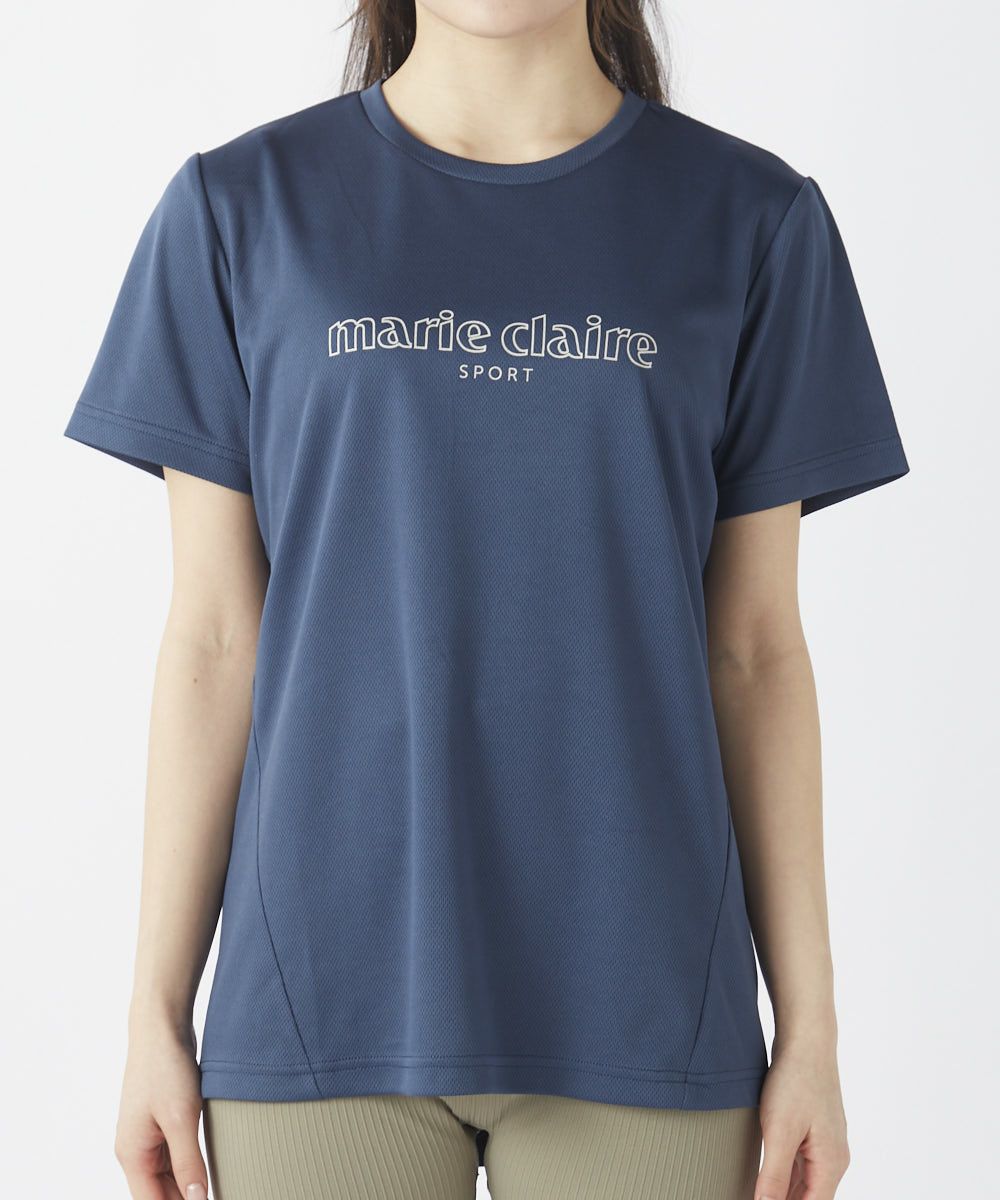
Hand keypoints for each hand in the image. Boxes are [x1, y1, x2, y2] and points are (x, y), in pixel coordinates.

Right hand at [115, 1013, 209, 1198]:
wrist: (162, 1025)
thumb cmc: (165, 1067)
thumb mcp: (181, 1118)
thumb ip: (188, 1162)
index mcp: (133, 1155)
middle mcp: (137, 1149)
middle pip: (160, 1192)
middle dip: (186, 1199)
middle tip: (219, 1196)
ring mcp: (149, 1134)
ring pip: (169, 1175)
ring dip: (190, 1185)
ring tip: (218, 1189)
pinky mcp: (163, 1119)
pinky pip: (175, 1154)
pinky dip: (190, 1165)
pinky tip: (210, 1170)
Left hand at [755, 1039, 849, 1199]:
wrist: (806, 1040)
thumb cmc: (796, 1081)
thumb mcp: (779, 1131)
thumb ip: (774, 1175)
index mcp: (830, 1164)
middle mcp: (833, 1158)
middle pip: (809, 1198)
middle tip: (755, 1197)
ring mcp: (825, 1144)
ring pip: (805, 1183)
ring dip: (784, 1193)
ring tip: (758, 1193)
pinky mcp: (814, 1132)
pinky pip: (802, 1165)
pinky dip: (785, 1176)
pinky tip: (768, 1179)